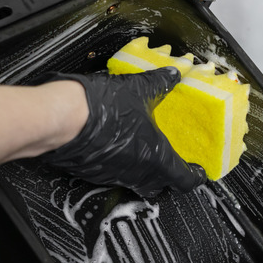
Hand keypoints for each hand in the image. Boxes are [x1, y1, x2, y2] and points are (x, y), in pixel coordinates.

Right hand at [39, 67, 206, 197]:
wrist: (62, 119)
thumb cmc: (102, 110)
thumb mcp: (140, 89)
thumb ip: (161, 83)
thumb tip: (174, 74)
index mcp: (156, 159)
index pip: (185, 180)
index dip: (196, 176)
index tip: (199, 171)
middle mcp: (137, 173)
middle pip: (159, 188)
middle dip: (167, 179)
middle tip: (171, 164)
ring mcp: (114, 175)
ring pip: (135, 182)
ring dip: (142, 171)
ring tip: (143, 150)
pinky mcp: (94, 173)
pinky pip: (114, 174)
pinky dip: (119, 164)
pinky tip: (116, 145)